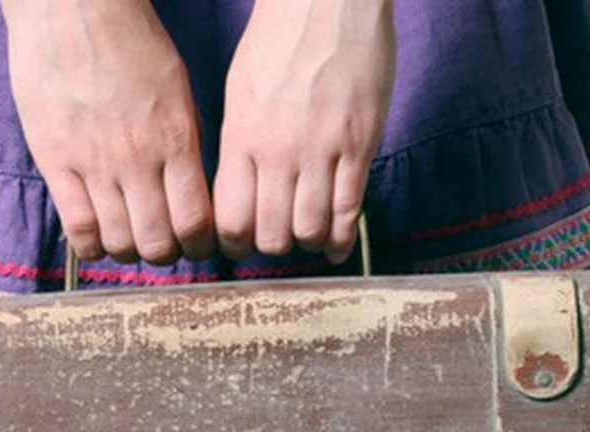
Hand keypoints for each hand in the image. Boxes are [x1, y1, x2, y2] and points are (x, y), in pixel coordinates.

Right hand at [1, 0, 214, 263]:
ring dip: (127, 252)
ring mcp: (94, 164)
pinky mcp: (55, 161)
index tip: (195, 246)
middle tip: (161, 248)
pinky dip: (90, 247)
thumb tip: (191, 187)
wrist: (73, 9)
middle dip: (164, 255)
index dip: (198, 247)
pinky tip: (95, 242)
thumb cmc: (128, 41)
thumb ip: (183, 141)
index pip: (196, 222)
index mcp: (176, 141)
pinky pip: (77, 228)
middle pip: (158, 242)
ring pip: (118, 242)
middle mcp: (138, 160)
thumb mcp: (177, 90)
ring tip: (127, 242)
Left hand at [214, 0, 395, 263]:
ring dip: (307, 243)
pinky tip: (336, 245)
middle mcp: (278, 151)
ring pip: (309, 229)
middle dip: (271, 249)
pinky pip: (350, 209)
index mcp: (242, 137)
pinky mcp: (359, 145)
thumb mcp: (240, 92)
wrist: (327, 1)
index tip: (240, 246)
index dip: (233, 244)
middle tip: (276, 243)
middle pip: (269, 234)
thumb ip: (240, 143)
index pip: (229, 218)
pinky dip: (341, 238)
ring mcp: (321, 150)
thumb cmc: (281, 39)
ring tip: (307, 239)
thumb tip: (239, 187)